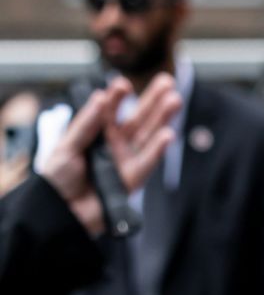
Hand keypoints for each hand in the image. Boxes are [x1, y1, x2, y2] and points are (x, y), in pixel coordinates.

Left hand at [43, 76, 181, 234]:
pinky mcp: (133, 178)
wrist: (61, 213)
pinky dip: (158, 149)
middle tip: (167, 81)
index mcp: (95, 134)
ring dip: (162, 118)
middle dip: (152, 100)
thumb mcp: (66, 147)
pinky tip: (167, 134)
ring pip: (148, 135)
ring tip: (174, 100)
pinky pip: (148, 161)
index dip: (118, 96)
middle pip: (137, 118)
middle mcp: (114, 144)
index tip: (123, 84)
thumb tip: (100, 97)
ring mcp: (125, 160)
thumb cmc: (57, 179)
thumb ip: (86, 124)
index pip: (110, 110)